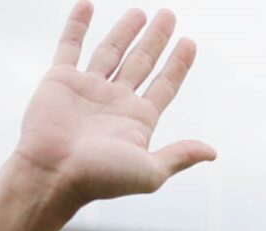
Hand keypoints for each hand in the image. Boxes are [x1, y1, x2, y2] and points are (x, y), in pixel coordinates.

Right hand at [15, 4, 214, 207]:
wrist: (53, 174)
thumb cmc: (101, 178)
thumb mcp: (150, 171)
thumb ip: (179, 156)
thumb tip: (212, 153)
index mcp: (138, 120)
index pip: (164, 85)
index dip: (178, 65)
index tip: (190, 43)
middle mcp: (115, 101)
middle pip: (142, 62)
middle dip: (156, 39)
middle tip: (169, 15)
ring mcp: (88, 88)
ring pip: (111, 51)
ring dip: (126, 31)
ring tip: (140, 11)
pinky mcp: (59, 80)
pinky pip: (70, 46)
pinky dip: (77, 25)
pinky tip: (87, 5)